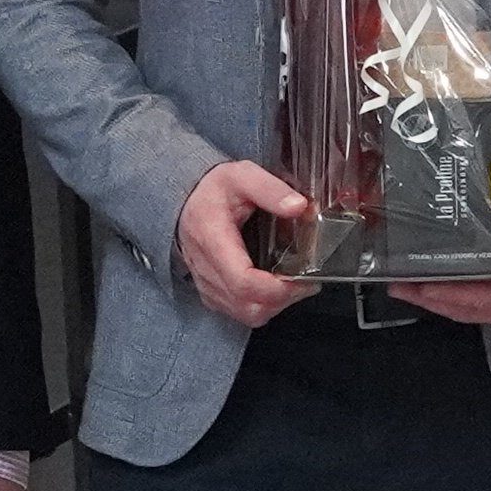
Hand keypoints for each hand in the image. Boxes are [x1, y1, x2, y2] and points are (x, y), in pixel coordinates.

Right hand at [176, 159, 319, 327]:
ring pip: (246, 314)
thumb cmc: (212, 191)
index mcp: (213, 239)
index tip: (302, 279)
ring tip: (293, 284)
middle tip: (305, 281)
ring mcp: (207, 285)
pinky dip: (262, 306)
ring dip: (275, 306)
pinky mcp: (211, 293)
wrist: (185, 202)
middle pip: (248, 306)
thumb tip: (299, 207)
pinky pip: (240, 313)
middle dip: (284, 300)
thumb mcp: (241, 175)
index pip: (243, 282)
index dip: (277, 289)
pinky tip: (275, 288)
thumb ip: (270, 189)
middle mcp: (206, 269)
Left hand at [394, 197, 490, 330]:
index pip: (483, 299)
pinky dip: (443, 296)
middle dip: (429, 298)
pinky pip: (467, 305)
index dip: (451, 294)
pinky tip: (423, 285)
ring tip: (401, 285)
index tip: (424, 285)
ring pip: (462, 310)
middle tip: (398, 284)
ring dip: (431, 299)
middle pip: (465, 309)